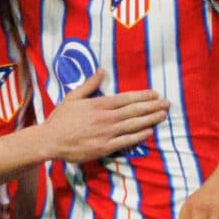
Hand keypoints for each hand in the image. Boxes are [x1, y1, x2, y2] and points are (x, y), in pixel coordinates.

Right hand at [36, 68, 168, 162]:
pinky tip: (149, 131)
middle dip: (152, 106)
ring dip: (150, 119)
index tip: (155, 94)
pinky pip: (126, 141)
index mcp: (99, 104)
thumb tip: (102, 71)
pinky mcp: (105, 147)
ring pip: (133, 125)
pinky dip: (139, 136)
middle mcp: (106, 118)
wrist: (51, 140)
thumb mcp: (73, 97)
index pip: (126, 98)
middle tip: (167, 103)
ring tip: (163, 115)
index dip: (143, 96)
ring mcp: (106, 133)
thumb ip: (90, 84)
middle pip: (134, 111)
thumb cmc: (61, 119)